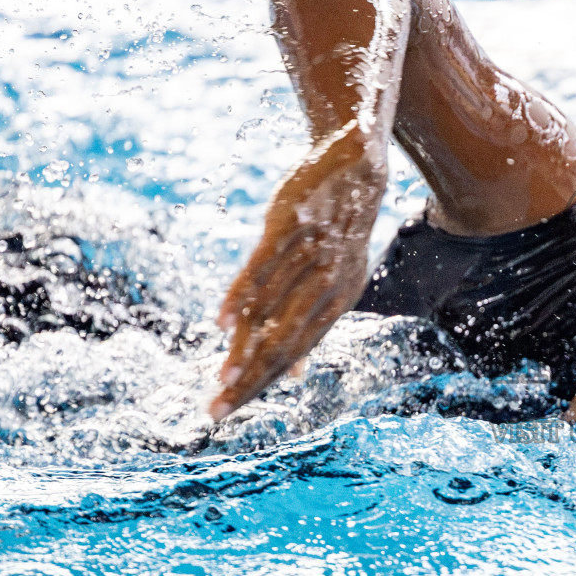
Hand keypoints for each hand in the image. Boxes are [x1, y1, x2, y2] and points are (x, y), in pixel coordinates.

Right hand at [210, 127, 387, 419]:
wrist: (358, 164)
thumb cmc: (340, 229)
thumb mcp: (337, 278)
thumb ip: (311, 325)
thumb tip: (294, 376)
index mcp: (339, 301)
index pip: (295, 353)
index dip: (262, 384)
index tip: (228, 411)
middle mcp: (328, 284)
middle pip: (284, 343)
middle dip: (251, 381)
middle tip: (218, 412)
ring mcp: (311, 255)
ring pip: (273, 311)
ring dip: (247, 348)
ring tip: (223, 379)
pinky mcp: (292, 226)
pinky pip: (264, 267)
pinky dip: (242, 296)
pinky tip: (222, 322)